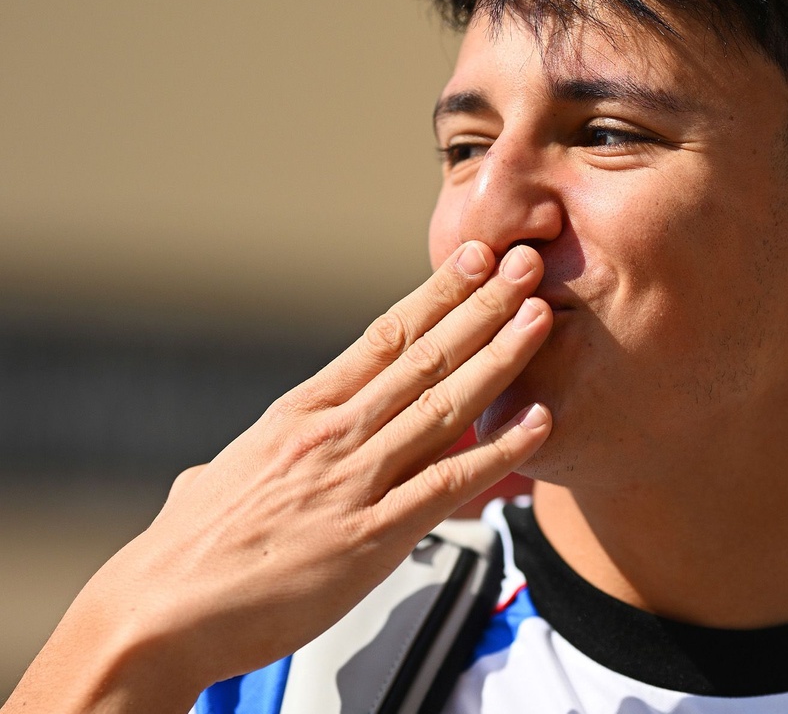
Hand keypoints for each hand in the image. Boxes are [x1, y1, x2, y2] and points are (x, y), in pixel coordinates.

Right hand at [4, 241, 552, 712]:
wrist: (158, 614)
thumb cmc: (186, 550)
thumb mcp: (221, 480)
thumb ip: (250, 464)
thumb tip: (217, 467)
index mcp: (300, 413)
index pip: (383, 338)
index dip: (437, 295)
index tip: (475, 261)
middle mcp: (333, 434)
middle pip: (423, 357)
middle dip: (482, 306)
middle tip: (526, 264)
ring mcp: (355, 481)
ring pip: (444, 405)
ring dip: (500, 358)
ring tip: (540, 317)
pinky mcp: (372, 536)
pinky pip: (449, 484)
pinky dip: (499, 453)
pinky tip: (538, 424)